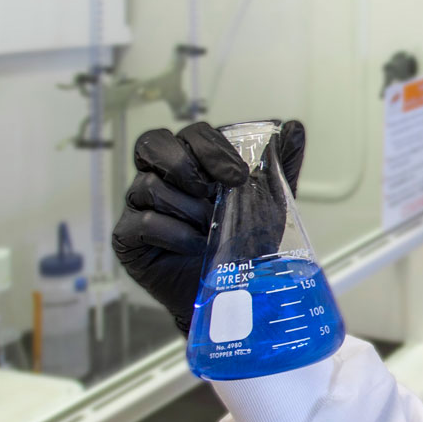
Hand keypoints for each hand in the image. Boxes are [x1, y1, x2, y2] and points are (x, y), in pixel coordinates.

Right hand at [112, 120, 305, 333]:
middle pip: (151, 145)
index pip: (187, 134)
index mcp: (188, 162)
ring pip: (149, 186)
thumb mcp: (268, 202)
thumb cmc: (243, 244)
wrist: (232, 293)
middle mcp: (159, 178)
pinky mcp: (129, 239)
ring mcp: (139, 207)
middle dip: (186, 165)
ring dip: (188, 208)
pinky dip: (174, 233)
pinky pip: (142, 222)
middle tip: (214, 193)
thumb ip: (279, 165)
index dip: (209, 147)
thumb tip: (294, 128)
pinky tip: (197, 245)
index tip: (237, 174)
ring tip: (211, 229)